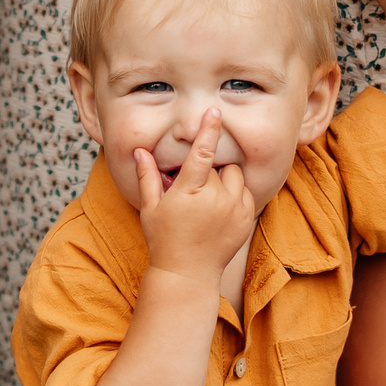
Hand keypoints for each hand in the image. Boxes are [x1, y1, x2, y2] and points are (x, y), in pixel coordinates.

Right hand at [133, 108, 257, 287]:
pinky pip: (245, 192)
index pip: (202, 153)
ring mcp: (234, 209)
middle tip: (194, 192)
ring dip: (223, 180)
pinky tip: (219, 211)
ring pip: (235, 176)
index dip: (208, 130)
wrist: (188, 274)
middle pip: (219, 165)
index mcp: (189, 192)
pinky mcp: (246, 218)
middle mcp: (215, 199)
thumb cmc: (164, 240)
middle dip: (208, 172)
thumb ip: (147, 176)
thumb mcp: (150, 208)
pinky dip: (235, 195)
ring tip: (208, 200)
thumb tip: (139, 150)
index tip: (214, 112)